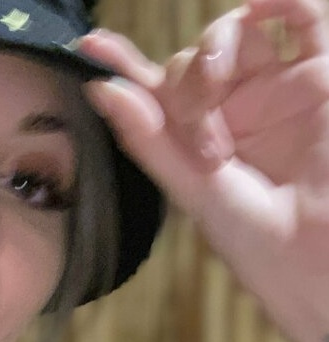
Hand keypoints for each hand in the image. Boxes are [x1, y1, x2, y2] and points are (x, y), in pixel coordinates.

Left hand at [80, 0, 328, 341]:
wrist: (318, 258)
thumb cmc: (259, 242)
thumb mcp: (195, 192)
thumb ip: (151, 140)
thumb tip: (101, 89)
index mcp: (200, 140)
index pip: (157, 93)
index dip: (125, 66)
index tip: (92, 47)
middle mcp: (236, 110)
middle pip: (190, 61)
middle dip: (185, 91)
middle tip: (206, 146)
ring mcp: (278, 88)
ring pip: (234, 33)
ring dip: (215, 51)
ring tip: (219, 91)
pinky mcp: (322, 72)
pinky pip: (307, 14)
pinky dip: (283, 0)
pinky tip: (262, 5)